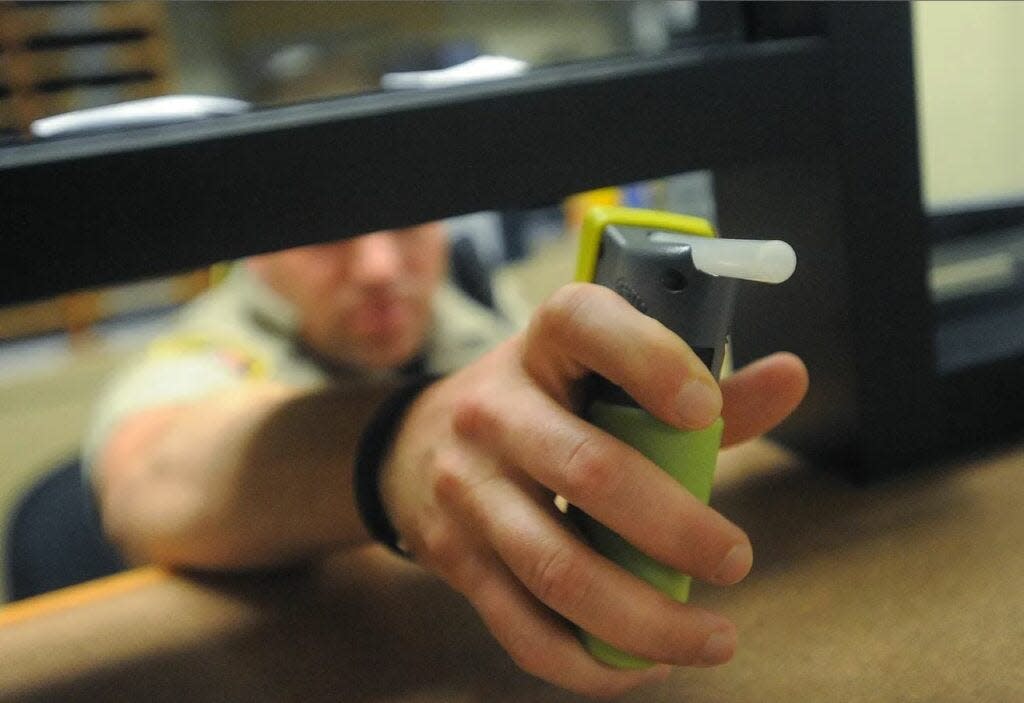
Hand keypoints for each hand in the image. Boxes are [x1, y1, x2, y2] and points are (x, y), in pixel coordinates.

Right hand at [380, 283, 807, 696]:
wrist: (416, 444)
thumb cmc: (538, 403)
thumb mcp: (595, 373)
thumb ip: (691, 382)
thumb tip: (789, 378)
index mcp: (541, 347)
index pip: (586, 325)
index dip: (648, 360)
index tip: (703, 409)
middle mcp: (494, 411)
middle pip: (587, 469)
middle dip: (674, 527)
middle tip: (736, 560)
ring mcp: (467, 488)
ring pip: (557, 567)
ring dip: (645, 618)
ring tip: (713, 638)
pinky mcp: (455, 557)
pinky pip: (522, 627)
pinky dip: (589, 661)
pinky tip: (641, 663)